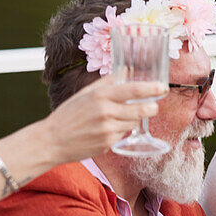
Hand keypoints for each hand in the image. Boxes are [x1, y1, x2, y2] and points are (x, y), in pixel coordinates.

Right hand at [40, 77, 161, 163]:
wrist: (53, 140)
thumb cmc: (68, 114)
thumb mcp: (85, 93)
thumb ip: (107, 83)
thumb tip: (125, 71)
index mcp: (100, 95)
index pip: (133, 90)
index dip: (151, 89)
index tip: (162, 87)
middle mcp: (106, 112)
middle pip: (141, 110)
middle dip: (151, 107)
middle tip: (153, 106)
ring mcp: (107, 130)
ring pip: (133, 123)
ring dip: (134, 119)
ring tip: (122, 116)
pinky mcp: (107, 144)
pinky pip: (122, 134)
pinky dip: (120, 130)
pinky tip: (108, 129)